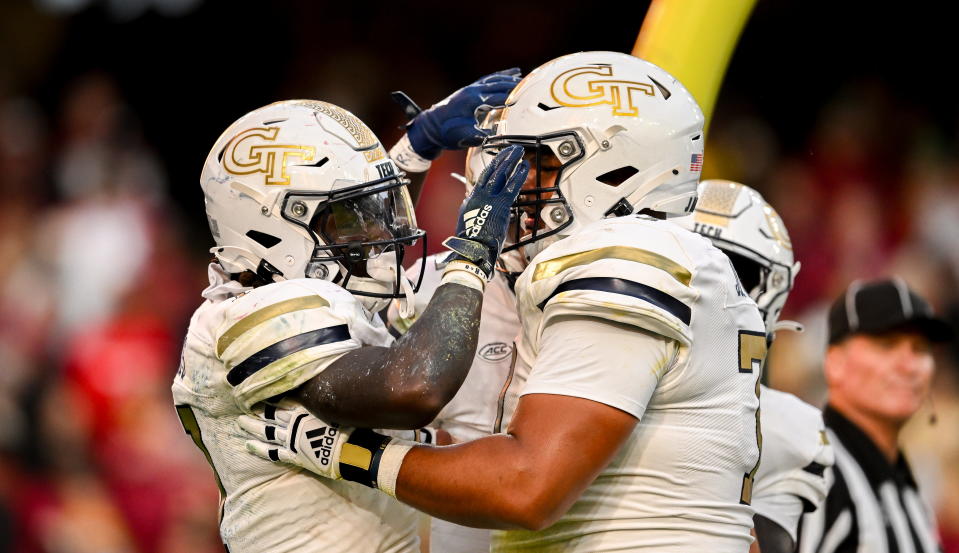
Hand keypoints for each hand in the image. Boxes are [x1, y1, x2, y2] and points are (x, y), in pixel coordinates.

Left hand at [239, 404, 353, 479]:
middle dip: (257, 411)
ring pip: (267, 432)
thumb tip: (323, 391)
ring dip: (253, 427)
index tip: (259, 393)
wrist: (349, 451)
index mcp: (304, 410)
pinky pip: (272, 452)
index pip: (281, 401)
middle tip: (244, 407)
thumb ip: (323, 402)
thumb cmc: (347, 428)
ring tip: (240, 422)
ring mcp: (291, 440)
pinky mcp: (293, 455)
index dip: (270, 398)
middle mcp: (294, 424)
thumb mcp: (335, 408)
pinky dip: (260, 448)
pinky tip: (249, 445)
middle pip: (270, 415)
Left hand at [406, 69, 520, 159]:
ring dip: (510, 78)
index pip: (498, 97)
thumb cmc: (447, 133)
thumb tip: (500, 137)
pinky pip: (489, 78)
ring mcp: (472, 87)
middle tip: (532, 86)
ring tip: (525, 78)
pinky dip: (502, 74)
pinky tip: (513, 71)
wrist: (431, 127)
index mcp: (473, 100)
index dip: (512, 98)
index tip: (526, 100)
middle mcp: (473, 90)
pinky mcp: (470, 88)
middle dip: (515, 86)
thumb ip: (482, 134)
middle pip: (499, 85)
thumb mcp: (465, 136)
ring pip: (495, 79)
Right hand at [442, 145, 527, 279]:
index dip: (493, 166)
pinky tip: (524, 166)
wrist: (472, 248)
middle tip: (511, 149)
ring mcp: (490, 198)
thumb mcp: (468, 219)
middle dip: (503, 158)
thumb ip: (473, 206)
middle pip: (492, 171)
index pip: (484, 177)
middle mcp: (480, 194)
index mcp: (473, 198)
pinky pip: (512, 186)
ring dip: (510, 160)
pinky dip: (518, 175)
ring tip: (518, 151)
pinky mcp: (500, 205)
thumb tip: (472, 199)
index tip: (499, 158)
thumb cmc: (471, 239)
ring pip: (501, 174)